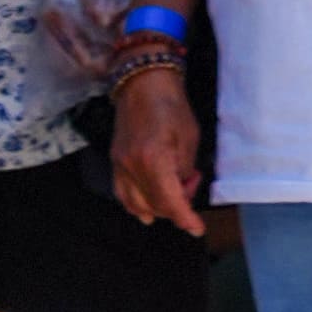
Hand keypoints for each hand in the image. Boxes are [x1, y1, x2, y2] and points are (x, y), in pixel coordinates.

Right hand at [110, 50, 205, 233]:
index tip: (197, 228)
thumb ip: (185, 170)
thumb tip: (183, 190)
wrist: (143, 83)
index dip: (185, 219)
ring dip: (159, 207)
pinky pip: (123, 195)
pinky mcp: (114, 162)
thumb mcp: (190, 138)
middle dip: (177, 205)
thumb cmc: (171, 105)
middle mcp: (132, 166)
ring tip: (174, 189)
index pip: (170, 201)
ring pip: (137, 205)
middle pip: (155, 206)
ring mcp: (119, 165)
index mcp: (154, 159)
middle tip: (191, 182)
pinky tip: (150, 205)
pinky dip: (137, 204)